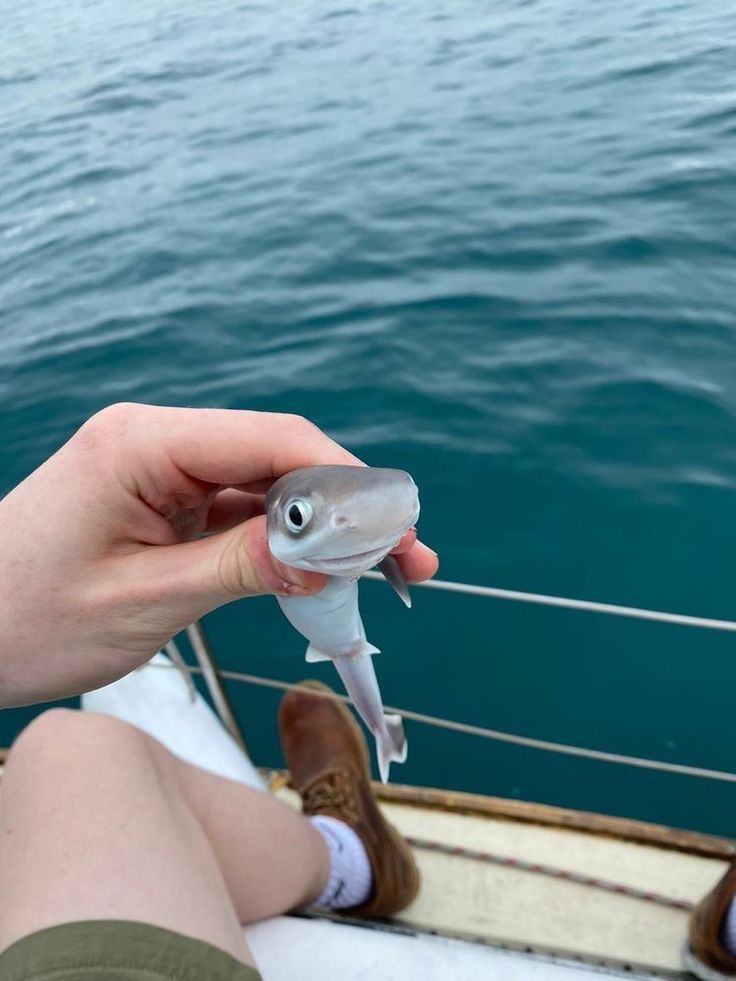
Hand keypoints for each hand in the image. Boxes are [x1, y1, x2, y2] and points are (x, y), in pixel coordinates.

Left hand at [0, 403, 437, 706]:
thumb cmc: (26, 618)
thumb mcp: (143, 600)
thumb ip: (241, 569)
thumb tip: (329, 558)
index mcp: (141, 444)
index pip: (270, 440)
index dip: (344, 481)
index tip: (395, 529)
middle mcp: (157, 442)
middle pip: (279, 457)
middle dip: (347, 509)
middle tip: (409, 558)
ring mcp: (163, 472)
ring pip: (268, 486)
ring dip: (324, 529)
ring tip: (385, 571)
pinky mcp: (166, 502)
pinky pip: (242, 512)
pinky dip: (285, 543)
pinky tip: (324, 572)